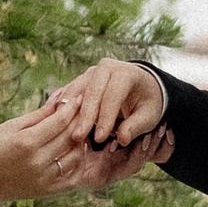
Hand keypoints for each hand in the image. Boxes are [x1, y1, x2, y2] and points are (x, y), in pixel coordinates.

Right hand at [0, 90, 106, 206]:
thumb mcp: (10, 126)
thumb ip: (38, 115)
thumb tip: (60, 98)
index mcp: (26, 142)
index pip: (60, 121)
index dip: (72, 107)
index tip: (78, 97)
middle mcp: (37, 162)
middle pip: (69, 137)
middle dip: (79, 120)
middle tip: (84, 109)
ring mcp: (43, 179)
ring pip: (75, 156)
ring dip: (80, 142)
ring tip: (78, 130)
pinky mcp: (46, 191)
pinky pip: (72, 177)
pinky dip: (78, 163)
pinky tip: (75, 152)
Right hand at [50, 58, 166, 153]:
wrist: (140, 86)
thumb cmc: (146, 102)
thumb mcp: (149, 115)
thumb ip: (136, 126)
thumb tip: (122, 139)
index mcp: (126, 73)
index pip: (113, 94)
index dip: (106, 117)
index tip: (100, 138)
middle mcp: (106, 67)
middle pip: (92, 91)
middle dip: (84, 116)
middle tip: (77, 137)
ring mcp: (91, 72)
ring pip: (76, 91)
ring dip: (70, 112)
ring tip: (66, 132)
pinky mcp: (81, 79)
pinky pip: (69, 93)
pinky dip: (64, 108)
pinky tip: (58, 124)